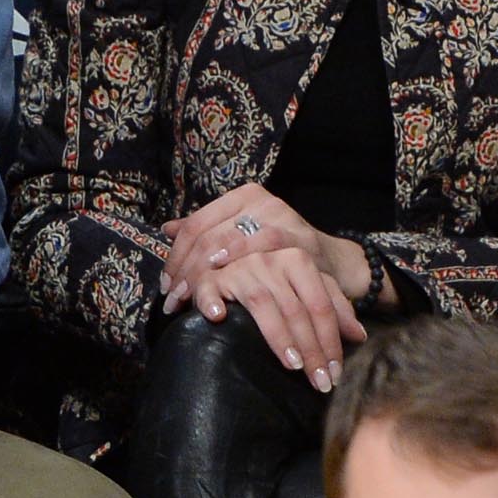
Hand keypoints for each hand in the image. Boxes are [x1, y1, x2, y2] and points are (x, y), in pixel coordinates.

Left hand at [160, 182, 367, 316]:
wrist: (330, 263)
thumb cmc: (281, 253)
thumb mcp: (243, 235)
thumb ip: (209, 231)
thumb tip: (167, 229)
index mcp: (243, 197)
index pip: (196, 224)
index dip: (176, 257)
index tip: (167, 286)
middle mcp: (261, 201)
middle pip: (207, 235)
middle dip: (186, 271)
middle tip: (173, 300)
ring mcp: (280, 217)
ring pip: (226, 241)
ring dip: (204, 274)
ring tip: (189, 300)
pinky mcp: (297, 237)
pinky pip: (260, 248)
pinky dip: (237, 264)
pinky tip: (222, 281)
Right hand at [188, 247, 365, 391]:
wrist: (234, 258)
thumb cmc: (277, 281)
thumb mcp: (310, 288)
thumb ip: (335, 308)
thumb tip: (359, 336)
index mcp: (298, 261)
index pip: (320, 306)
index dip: (330, 341)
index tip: (335, 373)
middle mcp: (270, 260)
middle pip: (297, 310)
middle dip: (311, 351)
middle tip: (320, 382)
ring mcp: (240, 268)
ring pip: (264, 305)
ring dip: (279, 338)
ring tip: (293, 366)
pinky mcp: (210, 278)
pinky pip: (209, 290)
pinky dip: (212, 303)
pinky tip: (219, 319)